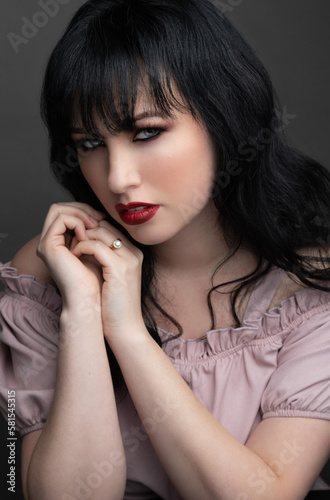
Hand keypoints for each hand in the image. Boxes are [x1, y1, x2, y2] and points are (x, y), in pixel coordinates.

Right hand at [37, 202, 105, 304]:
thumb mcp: (96, 250)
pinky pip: (61, 219)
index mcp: (60, 242)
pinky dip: (77, 222)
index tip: (103, 218)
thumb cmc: (97, 280)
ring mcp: (47, 243)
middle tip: (99, 218)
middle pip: (60, 207)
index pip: (67, 213)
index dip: (85, 210)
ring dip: (80, 213)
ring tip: (94, 226)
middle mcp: (50, 241)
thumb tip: (99, 214)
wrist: (90, 300)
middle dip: (82, 208)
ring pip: (57, 209)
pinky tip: (87, 237)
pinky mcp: (48, 246)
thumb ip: (93, 232)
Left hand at [70, 220, 146, 342]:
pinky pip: (95, 246)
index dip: (91, 229)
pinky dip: (81, 247)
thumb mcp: (110, 277)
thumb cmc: (114, 307)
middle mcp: (135, 253)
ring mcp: (129, 259)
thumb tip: (83, 243)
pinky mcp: (119, 268)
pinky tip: (73, 255)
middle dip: (84, 229)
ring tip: (70, 248)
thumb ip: (102, 259)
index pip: (110, 227)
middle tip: (69, 240)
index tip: (75, 238)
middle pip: (106, 225)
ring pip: (100, 231)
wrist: (125, 330)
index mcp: (134, 253)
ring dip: (81, 237)